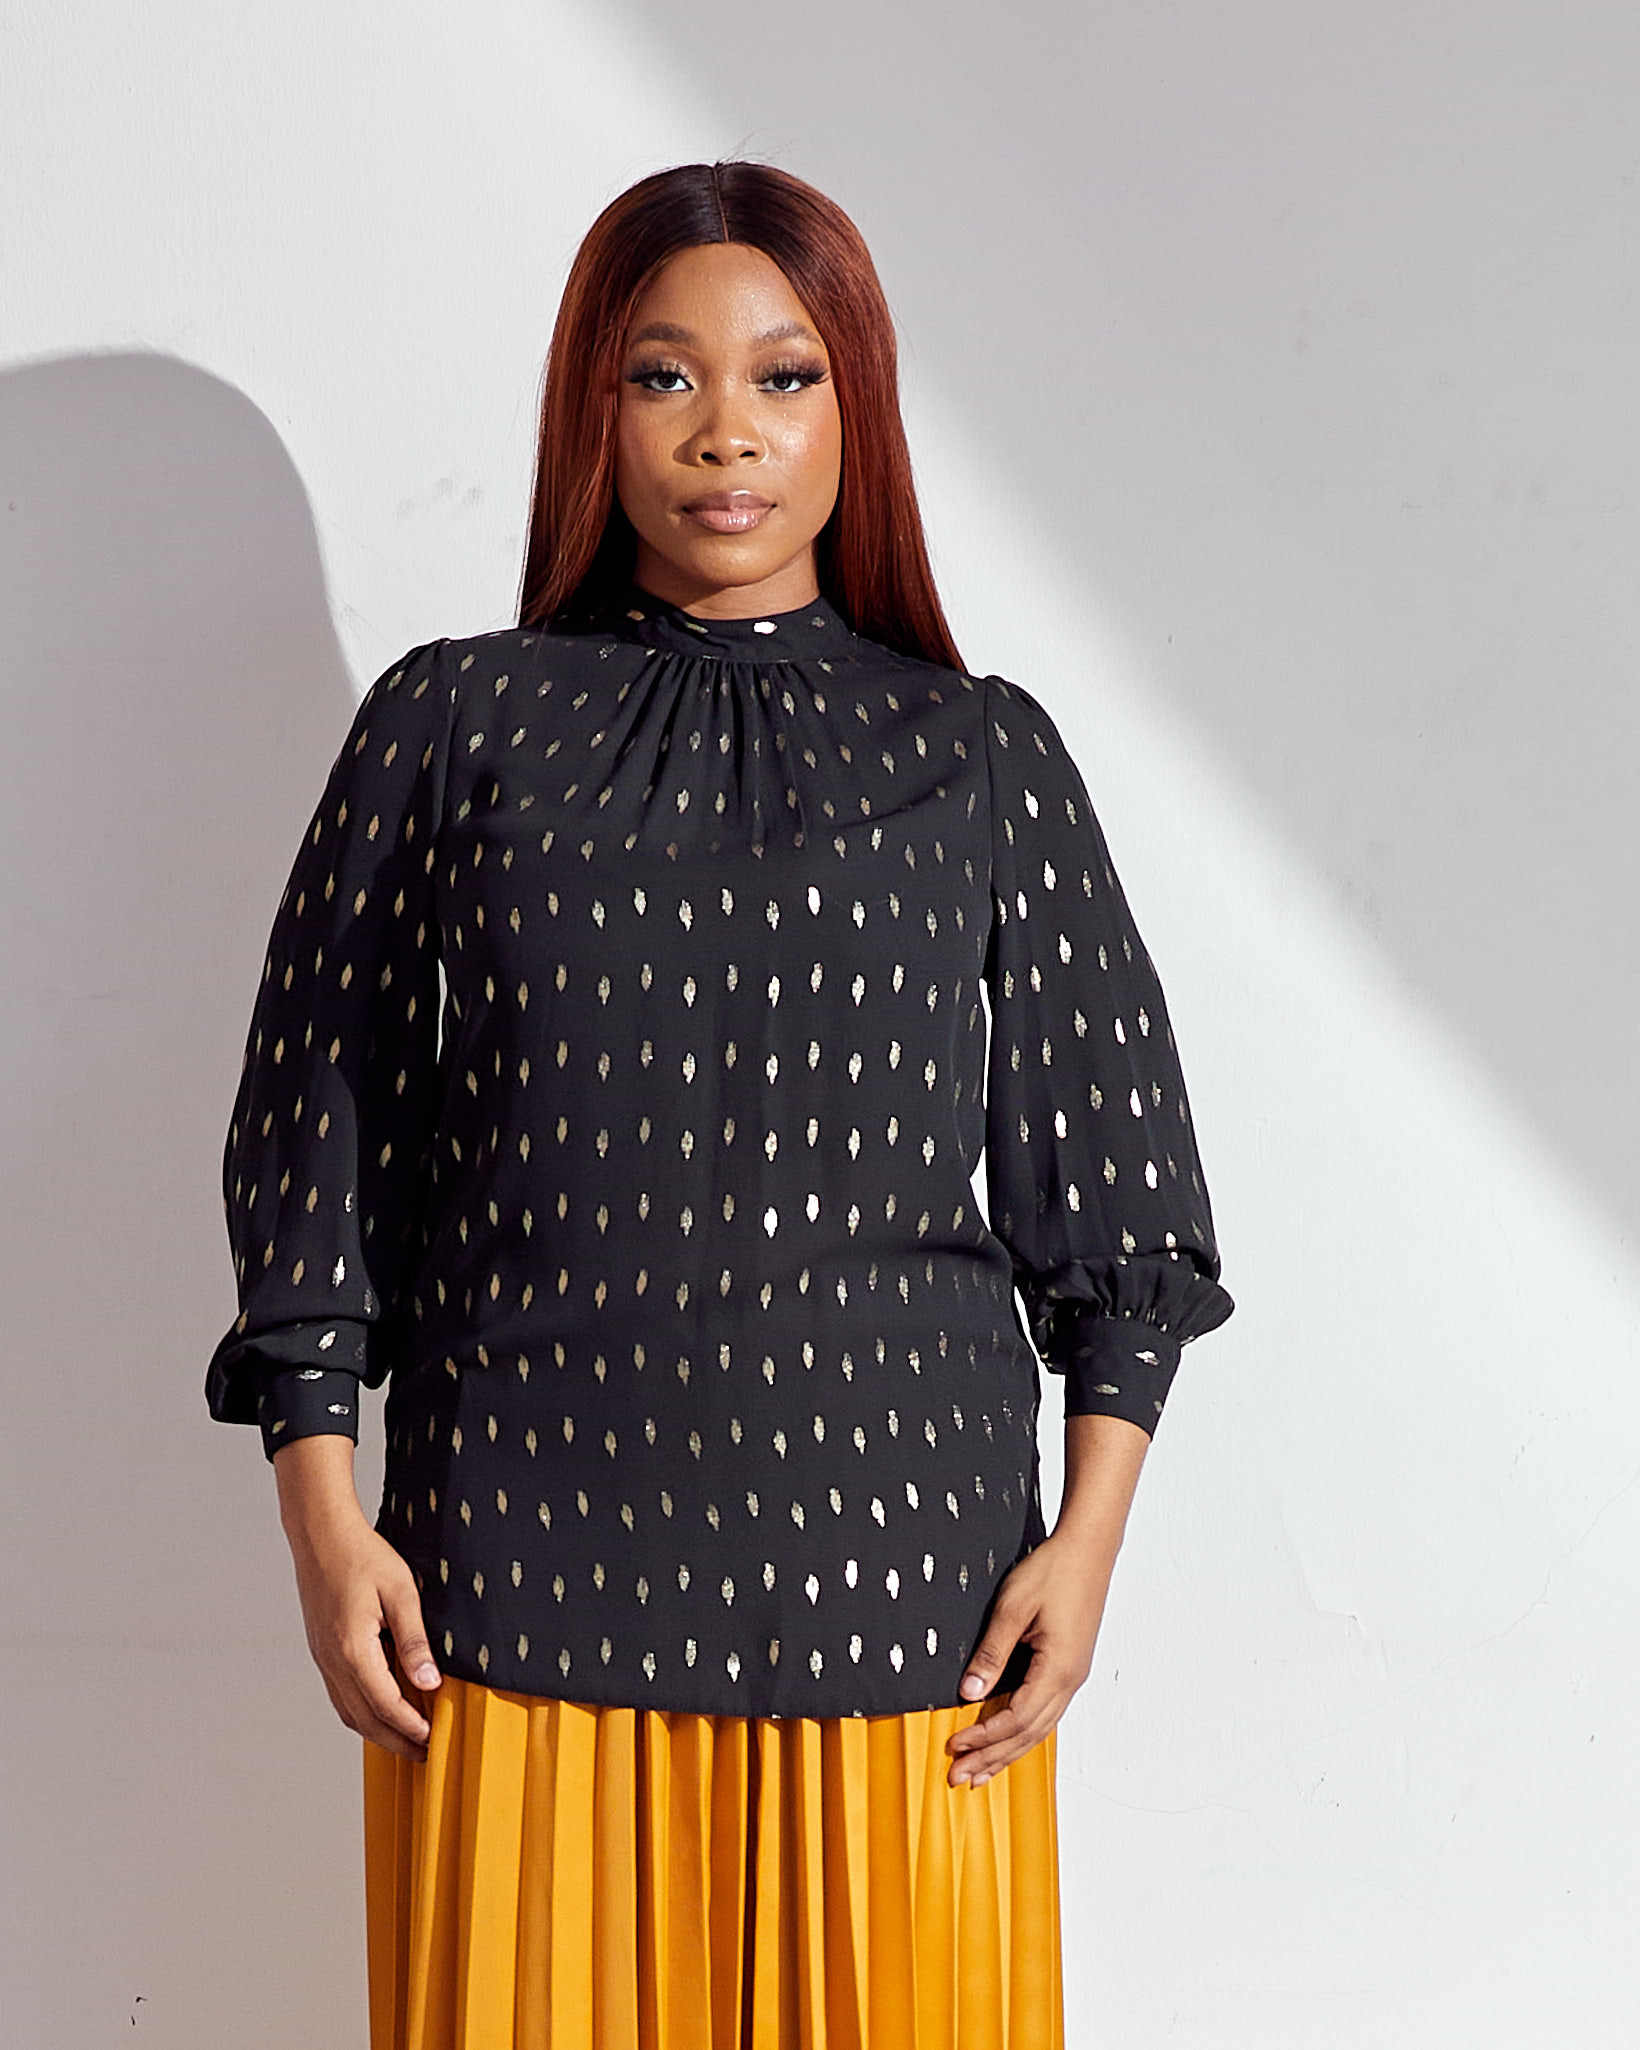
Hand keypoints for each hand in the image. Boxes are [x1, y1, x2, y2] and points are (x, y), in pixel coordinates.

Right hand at [274, 1436, 441, 1761]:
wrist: (321, 1535)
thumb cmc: (362, 1556)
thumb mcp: (401, 1592)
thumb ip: (414, 1641)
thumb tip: (429, 1682)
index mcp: (353, 1650)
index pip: (386, 1705)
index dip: (411, 1727)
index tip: (434, 1740)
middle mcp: (332, 1661)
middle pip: (364, 1719)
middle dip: (395, 1741)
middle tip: (424, 1754)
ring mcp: (322, 1658)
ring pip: (348, 1711)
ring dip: (376, 1731)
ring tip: (405, 1739)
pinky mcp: (321, 1651)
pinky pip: (340, 1694)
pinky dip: (361, 1712)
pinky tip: (379, 1710)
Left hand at [944, 1527, 1115, 1788]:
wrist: (1088, 1549)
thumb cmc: (1053, 1571)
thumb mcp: (1013, 1608)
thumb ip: (991, 1653)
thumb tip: (969, 1693)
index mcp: (1058, 1670)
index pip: (1015, 1719)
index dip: (983, 1737)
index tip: (954, 1747)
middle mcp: (1070, 1681)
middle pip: (1028, 1734)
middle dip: (993, 1758)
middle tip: (960, 1778)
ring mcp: (1074, 1676)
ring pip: (1040, 1728)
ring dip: (1009, 1751)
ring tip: (981, 1772)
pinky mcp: (1072, 1667)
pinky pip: (1046, 1712)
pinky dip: (1024, 1732)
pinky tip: (1010, 1740)